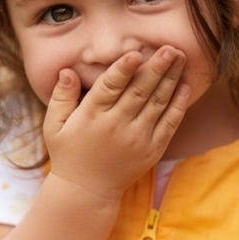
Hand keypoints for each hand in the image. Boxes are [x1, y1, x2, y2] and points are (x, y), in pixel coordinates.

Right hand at [42, 46, 189, 200]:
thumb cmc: (68, 153)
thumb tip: (67, 71)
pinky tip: (184, 86)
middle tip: (171, 47)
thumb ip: (61, 97)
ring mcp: (137, 139)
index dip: (123, 69)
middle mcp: (116, 126)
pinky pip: (169, 124)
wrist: (87, 192)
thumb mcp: (54, 126)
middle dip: (157, 67)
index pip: (110, 87)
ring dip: (171, 78)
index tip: (136, 53)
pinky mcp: (152, 150)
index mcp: (91, 116)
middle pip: (140, 91)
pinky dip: (178, 105)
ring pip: (158, 103)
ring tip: (181, 57)